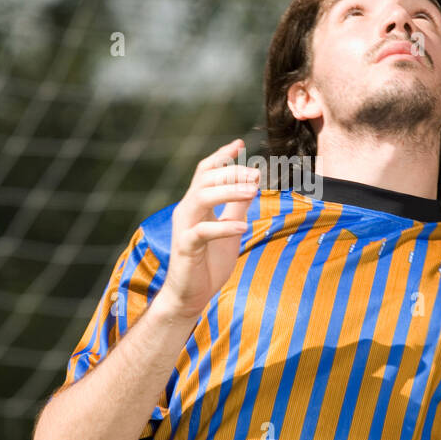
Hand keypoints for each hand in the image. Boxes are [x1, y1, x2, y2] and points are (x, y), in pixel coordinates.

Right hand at [158, 138, 258, 319]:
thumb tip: (253, 183)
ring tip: (252, 190)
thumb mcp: (229, 229)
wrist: (190, 296)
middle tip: (256, 173)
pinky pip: (202, 231)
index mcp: (196, 205)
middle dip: (231, 172)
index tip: (239, 144)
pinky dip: (223, 226)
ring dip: (228, 191)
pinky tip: (243, 226)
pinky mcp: (185, 247)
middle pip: (205, 179)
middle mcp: (186, 211)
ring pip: (201, 197)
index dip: (221, 156)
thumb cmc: (208, 263)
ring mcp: (184, 228)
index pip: (205, 172)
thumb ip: (236, 207)